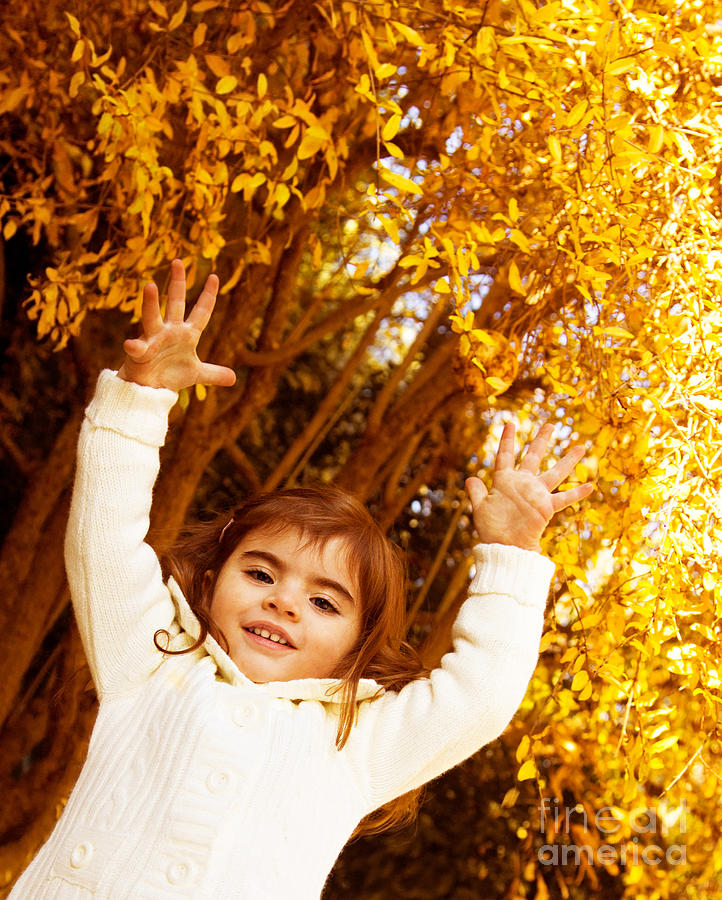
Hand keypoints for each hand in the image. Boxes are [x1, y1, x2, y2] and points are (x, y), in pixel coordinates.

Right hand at [117, 259, 236, 390]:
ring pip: (152, 318)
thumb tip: (234, 378)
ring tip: (150, 286)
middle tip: (178, 261)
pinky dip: (134, 347)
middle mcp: (170, 331)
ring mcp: (153, 339)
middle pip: (175, 304)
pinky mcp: (139, 353)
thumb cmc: (170, 375)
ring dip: (151, 303)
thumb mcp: (196, 374)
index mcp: (187, 334)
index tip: (214, 276)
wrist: (148, 388)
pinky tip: (130, 345)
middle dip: (178, 283)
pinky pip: (136, 348)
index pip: (201, 312)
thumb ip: (214, 373)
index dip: (208, 296)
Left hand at [465, 423, 593, 552]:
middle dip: (541, 440)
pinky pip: (563, 499)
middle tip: (550, 424)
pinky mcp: (546, 507)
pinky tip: (590, 486)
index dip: (507, 440)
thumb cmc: (491, 529)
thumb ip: (476, 492)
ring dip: (568, 460)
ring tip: (581, 447)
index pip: (505, 455)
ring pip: (555, 473)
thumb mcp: (480, 508)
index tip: (510, 423)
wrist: (504, 546)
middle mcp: (523, 483)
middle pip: (534, 456)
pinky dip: (576, 493)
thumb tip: (470, 477)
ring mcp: (536, 494)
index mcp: (504, 480)